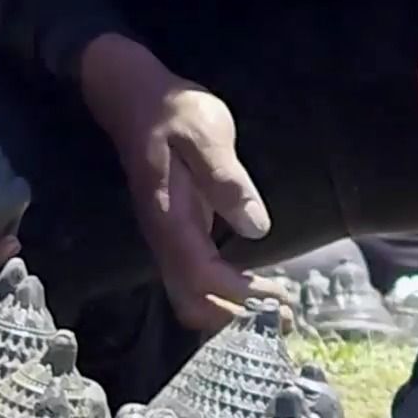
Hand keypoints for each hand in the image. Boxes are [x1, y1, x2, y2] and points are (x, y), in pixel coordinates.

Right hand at [80, 34, 268, 330]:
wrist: (133, 98)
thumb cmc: (173, 111)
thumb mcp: (206, 133)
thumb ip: (226, 181)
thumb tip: (256, 228)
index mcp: (171, 218)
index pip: (204, 277)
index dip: (242, 298)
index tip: (281, 301)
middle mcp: (164, 238)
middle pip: (191, 303)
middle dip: (235, 319)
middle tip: (284, 317)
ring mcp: (167, 239)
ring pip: (191, 297)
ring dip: (230, 313)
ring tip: (276, 311)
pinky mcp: (176, 235)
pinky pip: (196, 281)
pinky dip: (224, 297)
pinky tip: (256, 290)